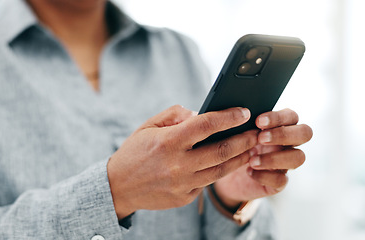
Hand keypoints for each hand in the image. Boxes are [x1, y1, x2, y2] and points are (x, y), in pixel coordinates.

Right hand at [107, 105, 257, 218]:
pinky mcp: (185, 197)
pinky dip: (219, 172)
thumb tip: (198, 113)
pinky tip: (227, 164)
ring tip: (251, 149)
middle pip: (222, 150)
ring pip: (221, 170)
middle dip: (244, 139)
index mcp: (168, 141)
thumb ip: (173, 115)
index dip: (229, 117)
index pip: (207, 125)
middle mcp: (178, 164)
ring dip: (240, 158)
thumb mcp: (147, 126)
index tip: (243, 112)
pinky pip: (207, 183)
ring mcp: (182, 183)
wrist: (118, 187)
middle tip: (256, 133)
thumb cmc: (133, 152)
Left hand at [214, 108, 312, 207]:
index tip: (258, 121)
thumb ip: (242, 122)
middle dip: (283, 134)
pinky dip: (265, 176)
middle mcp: (287, 143)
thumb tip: (237, 113)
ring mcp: (285, 163)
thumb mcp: (234, 132)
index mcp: (278, 126)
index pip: (292, 116)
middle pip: (305, 133)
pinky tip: (250, 172)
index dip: (279, 117)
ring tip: (252, 160)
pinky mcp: (278, 183)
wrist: (222, 171)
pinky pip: (282, 180)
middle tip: (260, 138)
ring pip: (298, 157)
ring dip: (275, 157)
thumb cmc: (231, 144)